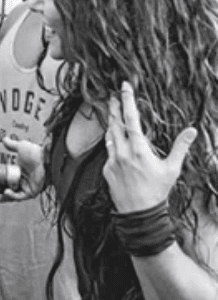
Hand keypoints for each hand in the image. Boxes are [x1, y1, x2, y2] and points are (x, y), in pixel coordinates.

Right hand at [0, 135, 46, 205]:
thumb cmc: (36, 153)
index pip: (0, 183)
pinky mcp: (31, 192)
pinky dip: (12, 196)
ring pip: (9, 197)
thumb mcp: (20, 147)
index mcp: (16, 173)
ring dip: (0, 198)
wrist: (47, 158)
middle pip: (2, 192)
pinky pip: (19, 197)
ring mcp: (26, 188)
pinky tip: (6, 192)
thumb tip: (5, 139)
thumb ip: (12, 145)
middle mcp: (20, 182)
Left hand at [103, 80, 196, 212]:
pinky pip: (108, 150)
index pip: (131, 119)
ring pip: (109, 136)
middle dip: (115, 108)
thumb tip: (192, 130)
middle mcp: (122, 152)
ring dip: (110, 122)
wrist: (138, 212)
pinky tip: (113, 137)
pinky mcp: (106, 169)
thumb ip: (180, 147)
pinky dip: (111, 141)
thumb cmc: (158, 190)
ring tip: (111, 111)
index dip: (127, 101)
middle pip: (116, 124)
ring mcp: (112, 160)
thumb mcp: (172, 168)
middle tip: (114, 95)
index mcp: (139, 149)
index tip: (124, 87)